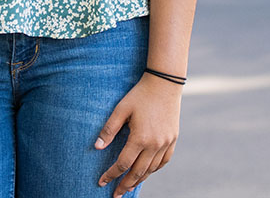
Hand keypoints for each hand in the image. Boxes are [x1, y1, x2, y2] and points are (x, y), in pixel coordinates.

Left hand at [94, 73, 182, 196]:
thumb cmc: (139, 95)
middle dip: (125, 185)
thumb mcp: (120, 109)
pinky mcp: (173, 139)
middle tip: (116, 194)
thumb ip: (109, 130)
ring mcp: (166, 143)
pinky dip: (155, 169)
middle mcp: (155, 144)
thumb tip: (97, 147)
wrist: (164, 84)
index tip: (101, 182)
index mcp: (140, 138)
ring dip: (139, 179)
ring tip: (129, 186)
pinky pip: (164, 161)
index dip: (111, 174)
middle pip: (138, 172)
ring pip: (152, 169)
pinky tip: (147, 172)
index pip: (123, 164)